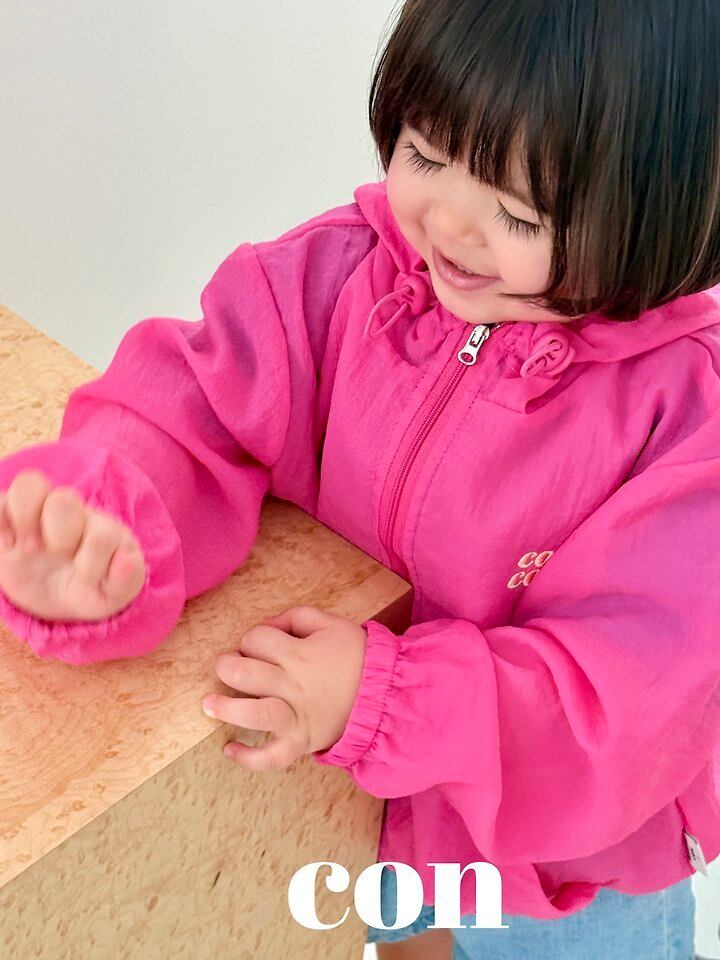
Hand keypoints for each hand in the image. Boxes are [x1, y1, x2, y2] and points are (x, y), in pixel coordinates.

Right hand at [0, 468, 146, 620]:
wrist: (56, 595)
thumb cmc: (89, 590)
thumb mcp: (111, 596)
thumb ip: (126, 581)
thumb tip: (127, 561)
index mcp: (103, 529)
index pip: (102, 535)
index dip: (92, 563)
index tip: (86, 579)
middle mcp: (73, 513)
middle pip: (65, 499)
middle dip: (61, 535)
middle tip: (55, 555)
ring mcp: (40, 511)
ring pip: (30, 482)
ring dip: (25, 518)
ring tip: (26, 549)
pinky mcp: (9, 517)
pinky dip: (1, 521)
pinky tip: (8, 547)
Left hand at [201, 605, 367, 770]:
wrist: (387, 694)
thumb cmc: (357, 656)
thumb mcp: (332, 623)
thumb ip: (296, 617)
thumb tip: (266, 625)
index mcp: (300, 654)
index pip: (257, 640)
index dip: (252, 638)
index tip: (259, 644)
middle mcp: (294, 686)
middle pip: (245, 674)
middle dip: (227, 666)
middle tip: (226, 666)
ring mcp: (297, 717)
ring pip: (254, 715)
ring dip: (226, 709)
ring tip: (209, 703)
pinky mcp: (301, 742)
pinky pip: (272, 757)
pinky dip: (248, 758)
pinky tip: (228, 749)